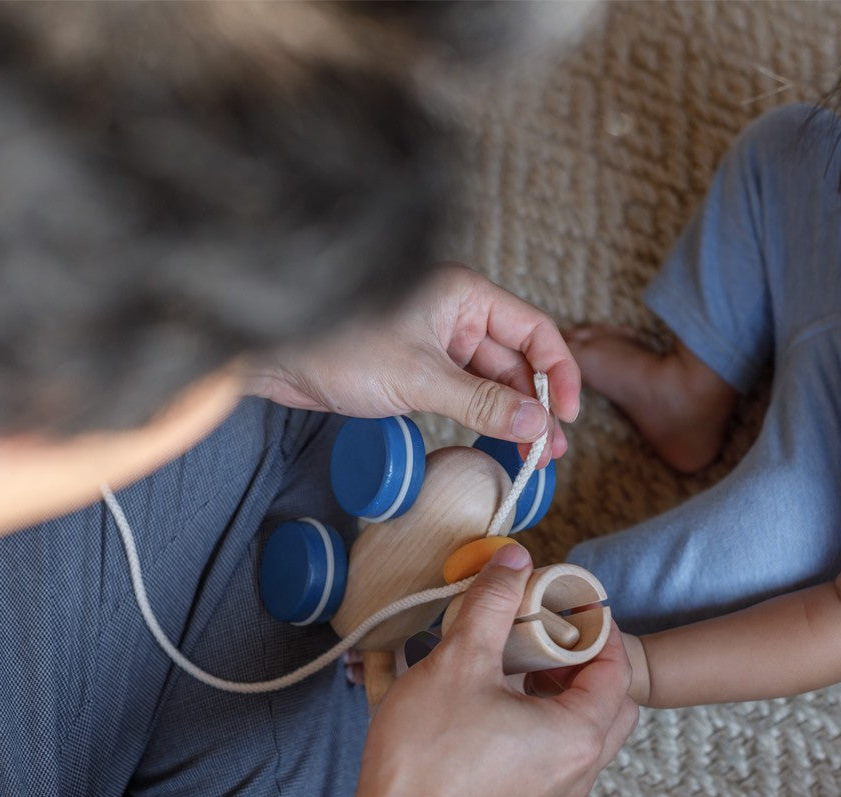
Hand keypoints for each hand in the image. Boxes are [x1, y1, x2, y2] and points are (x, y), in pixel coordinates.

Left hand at [246, 264, 579, 464]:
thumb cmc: (338, 347)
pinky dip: (482, 418)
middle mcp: (455, 314)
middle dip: (537, 404)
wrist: (273, 358)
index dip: (559, 372)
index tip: (567, 415)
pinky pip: (464, 393)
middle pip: (517, 359)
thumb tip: (537, 425)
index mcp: (464, 296)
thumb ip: (482, 402)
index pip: (534, 330)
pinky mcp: (416, 368)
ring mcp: (436, 342)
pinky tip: (496, 443)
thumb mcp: (419, 378)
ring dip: (512, 416)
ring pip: (491, 381)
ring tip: (531, 456)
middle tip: (551, 451)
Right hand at [339, 544, 638, 796]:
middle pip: (609, 703)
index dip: (597, 627)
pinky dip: (540, 722)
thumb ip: (493, 605)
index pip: (617, 668)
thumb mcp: (460, 662)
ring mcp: (550, 795)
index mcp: (577, 736)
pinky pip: (552, 756)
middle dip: (585, 661)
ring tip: (517, 662)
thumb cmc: (426, 760)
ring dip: (561, 692)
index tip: (569, 603)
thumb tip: (513, 563)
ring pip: (581, 732)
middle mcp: (576, 772)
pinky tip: (495, 702)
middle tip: (548, 632)